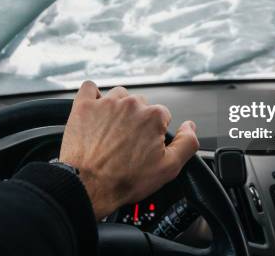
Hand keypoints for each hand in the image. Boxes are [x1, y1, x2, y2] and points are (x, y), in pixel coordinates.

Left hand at [59, 81, 198, 219]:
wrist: (88, 186)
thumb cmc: (124, 179)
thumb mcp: (169, 168)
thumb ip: (187, 143)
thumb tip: (190, 127)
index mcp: (153, 116)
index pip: (162, 115)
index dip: (155, 132)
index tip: (146, 145)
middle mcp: (131, 104)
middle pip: (140, 105)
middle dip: (137, 120)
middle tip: (128, 143)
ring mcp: (105, 103)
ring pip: (118, 96)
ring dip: (118, 109)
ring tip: (111, 131)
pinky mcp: (84, 106)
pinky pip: (89, 88)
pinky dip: (93, 96)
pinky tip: (95, 110)